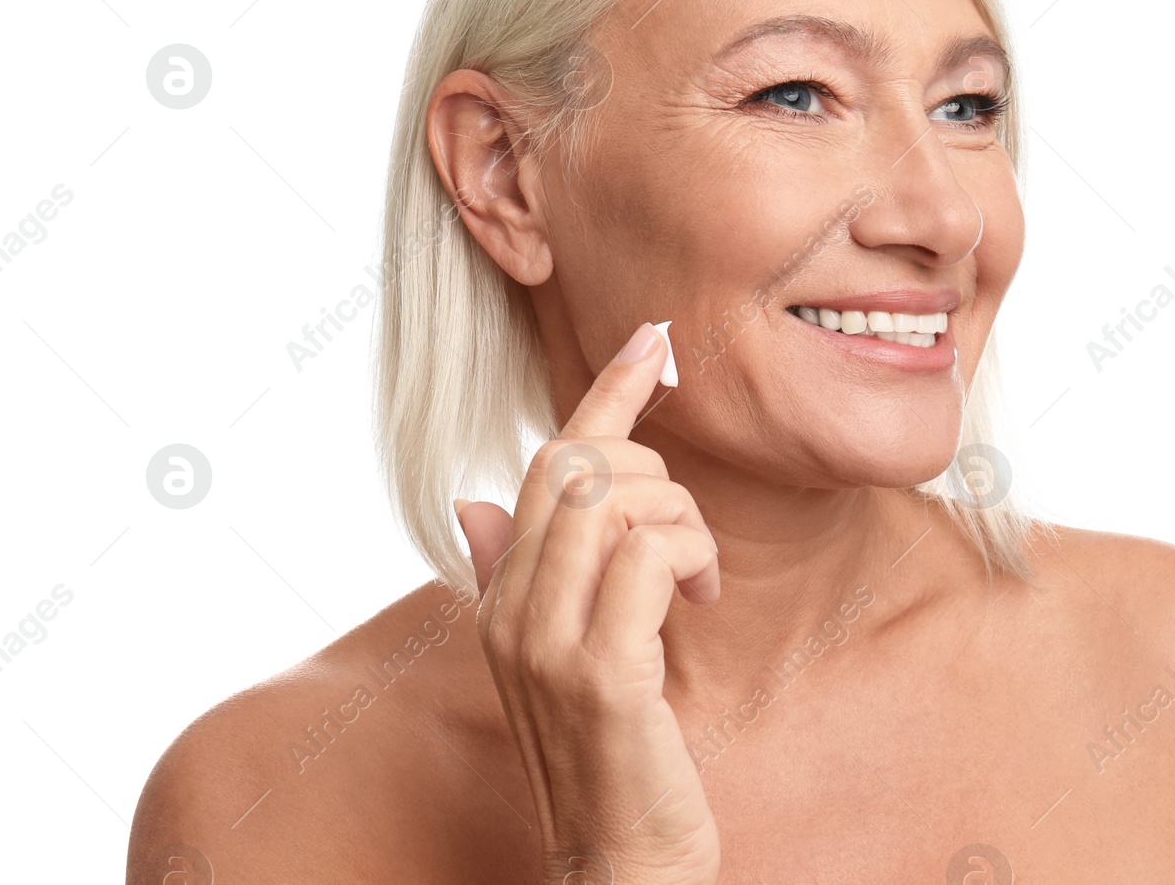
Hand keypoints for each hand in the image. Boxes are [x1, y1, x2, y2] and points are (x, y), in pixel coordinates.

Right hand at [456, 321, 720, 884]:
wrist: (622, 865)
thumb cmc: (613, 755)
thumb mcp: (566, 658)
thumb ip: (523, 578)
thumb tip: (474, 505)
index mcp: (503, 600)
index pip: (545, 465)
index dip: (604, 396)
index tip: (650, 342)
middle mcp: (510, 613)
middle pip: (581, 467)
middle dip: (658, 475)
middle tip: (690, 541)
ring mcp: (548, 643)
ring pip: (614, 498)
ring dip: (682, 518)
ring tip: (699, 576)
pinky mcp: (602, 673)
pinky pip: (645, 554)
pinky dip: (687, 553)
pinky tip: (700, 597)